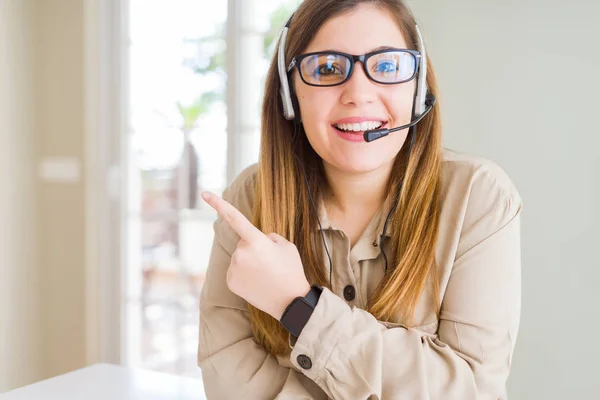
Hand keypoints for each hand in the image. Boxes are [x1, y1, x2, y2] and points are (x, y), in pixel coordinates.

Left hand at [201, 191, 310, 319]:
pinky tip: (257, 282)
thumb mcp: (286, 246)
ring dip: (250, 262)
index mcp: (255, 240)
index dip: (218, 204)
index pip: (234, 217)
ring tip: (266, 274)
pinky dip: (245, 274)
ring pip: (239, 257)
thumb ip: (270, 237)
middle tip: (271, 262)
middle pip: (243, 243)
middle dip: (254, 248)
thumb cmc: (291, 271)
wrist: (290, 301)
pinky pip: (236, 270)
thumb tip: (260, 239)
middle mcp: (241, 253)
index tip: (204, 193)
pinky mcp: (230, 281)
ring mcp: (234, 268)